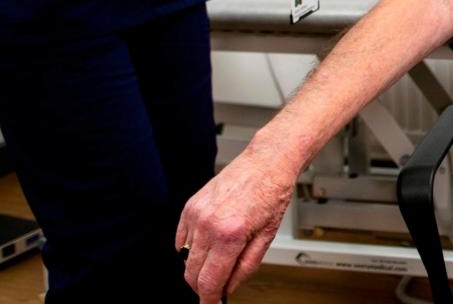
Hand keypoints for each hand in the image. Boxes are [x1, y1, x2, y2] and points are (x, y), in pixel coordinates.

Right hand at [175, 145, 294, 302]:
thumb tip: (229, 288)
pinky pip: (180, 239)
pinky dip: (190, 248)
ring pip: (184, 258)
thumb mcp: (267, 236)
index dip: (209, 299)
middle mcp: (208, 224)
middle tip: (216, 287)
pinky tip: (209, 243)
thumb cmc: (271, 193)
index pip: (208, 282)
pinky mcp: (190, 206)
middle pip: (191, 273)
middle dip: (202, 286)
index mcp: (230, 234)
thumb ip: (246, 267)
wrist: (266, 163)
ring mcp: (196, 214)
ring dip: (198, 266)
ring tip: (220, 256)